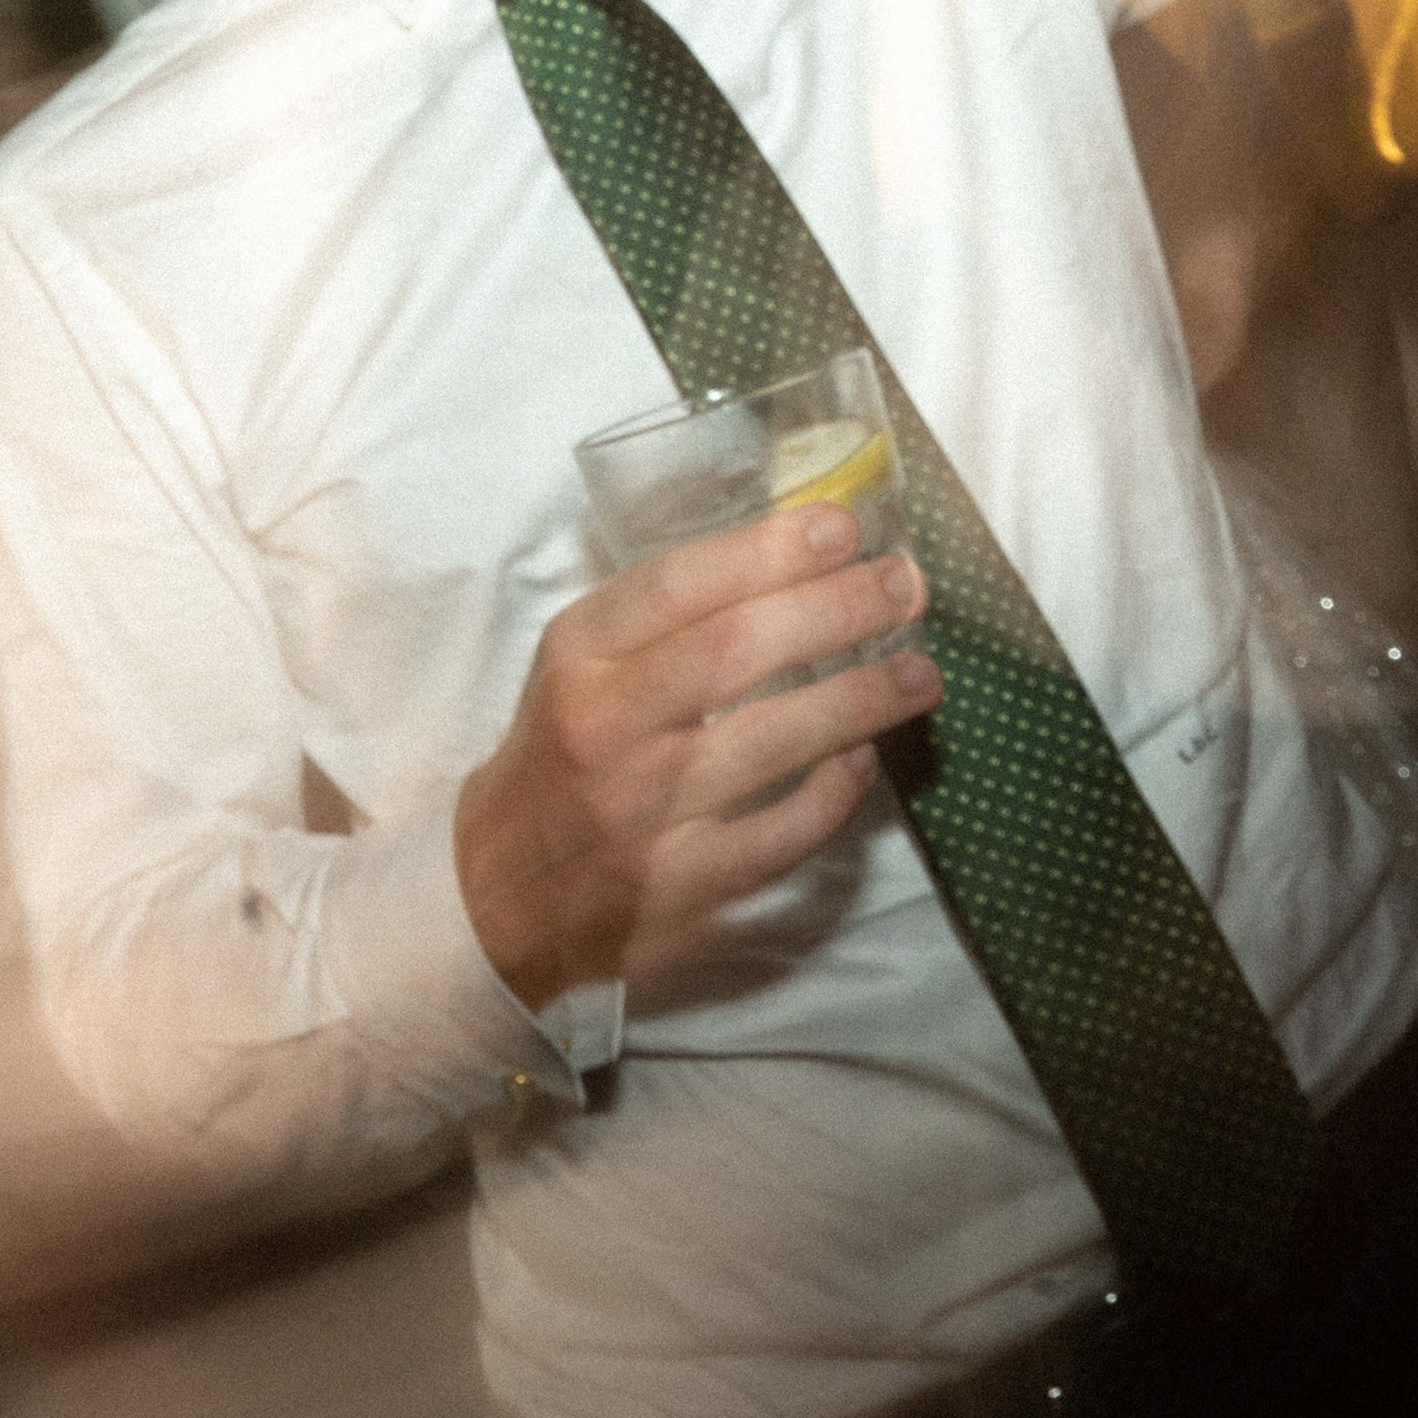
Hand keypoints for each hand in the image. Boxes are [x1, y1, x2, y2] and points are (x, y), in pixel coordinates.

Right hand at [455, 502, 936, 1010]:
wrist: (495, 890)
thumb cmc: (560, 755)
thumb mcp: (579, 666)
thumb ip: (663, 616)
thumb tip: (794, 556)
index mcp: (579, 656)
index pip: (677, 584)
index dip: (768, 550)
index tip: (842, 527)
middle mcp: (605, 725)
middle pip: (735, 650)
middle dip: (834, 610)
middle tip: (906, 586)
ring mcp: (640, 810)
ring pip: (768, 740)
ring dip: (859, 699)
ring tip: (921, 673)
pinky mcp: (675, 885)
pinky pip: (774, 836)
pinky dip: (829, 797)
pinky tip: (864, 762)